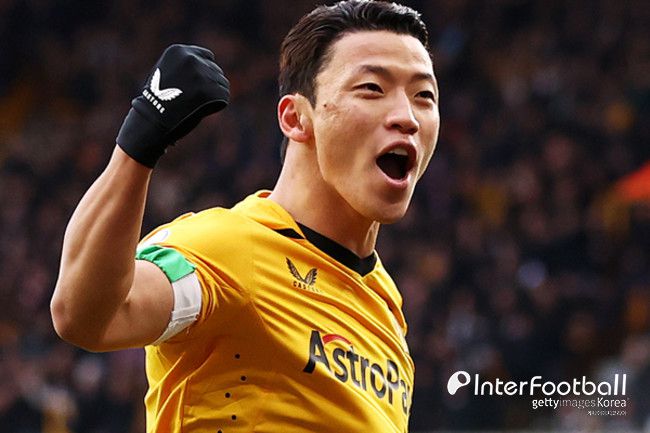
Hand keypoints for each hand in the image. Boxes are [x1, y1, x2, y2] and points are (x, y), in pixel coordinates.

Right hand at [116, 44, 229, 167]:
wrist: (151, 119)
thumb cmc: (156, 100)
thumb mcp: (165, 72)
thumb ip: (184, 66)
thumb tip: (209, 64)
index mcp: (179, 51)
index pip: (208, 57)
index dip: (206, 71)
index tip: (201, 83)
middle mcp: (191, 59)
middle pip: (216, 70)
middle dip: (210, 84)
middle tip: (196, 98)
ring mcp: (202, 74)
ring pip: (222, 83)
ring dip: (214, 94)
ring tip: (197, 104)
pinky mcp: (210, 90)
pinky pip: (224, 96)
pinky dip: (217, 104)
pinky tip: (202, 110)